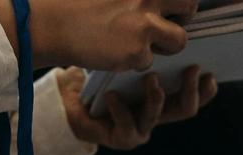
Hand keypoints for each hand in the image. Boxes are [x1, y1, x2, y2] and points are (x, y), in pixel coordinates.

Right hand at [26, 0, 196, 71]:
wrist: (54, 23)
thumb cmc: (81, 3)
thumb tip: (163, 5)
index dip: (180, 1)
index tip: (175, 6)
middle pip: (189, 4)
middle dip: (184, 16)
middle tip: (168, 23)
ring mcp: (144, 22)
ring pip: (179, 40)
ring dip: (165, 44)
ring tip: (141, 43)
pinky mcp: (136, 50)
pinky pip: (149, 61)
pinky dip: (136, 61)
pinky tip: (116, 52)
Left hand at [57, 66, 217, 149]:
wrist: (73, 104)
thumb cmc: (101, 82)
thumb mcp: (127, 68)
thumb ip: (149, 62)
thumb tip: (168, 40)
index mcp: (162, 102)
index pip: (192, 98)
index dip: (205, 91)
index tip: (210, 74)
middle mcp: (156, 117)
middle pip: (184, 110)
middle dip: (191, 90)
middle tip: (192, 69)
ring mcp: (141, 131)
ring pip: (156, 116)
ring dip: (155, 96)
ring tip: (150, 78)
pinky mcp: (123, 139)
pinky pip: (127, 125)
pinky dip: (120, 109)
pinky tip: (112, 96)